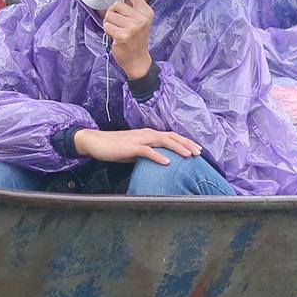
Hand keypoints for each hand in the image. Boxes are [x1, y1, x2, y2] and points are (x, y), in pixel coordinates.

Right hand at [74, 127, 200, 165]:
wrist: (97, 142)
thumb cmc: (115, 147)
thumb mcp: (135, 151)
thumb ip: (147, 154)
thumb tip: (159, 161)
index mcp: (149, 134)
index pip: (171, 136)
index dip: (185, 142)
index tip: (196, 149)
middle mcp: (147, 133)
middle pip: (172, 137)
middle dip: (187, 144)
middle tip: (199, 152)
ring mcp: (140, 139)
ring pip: (163, 141)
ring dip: (178, 148)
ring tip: (189, 156)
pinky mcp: (132, 147)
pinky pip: (148, 151)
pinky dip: (159, 156)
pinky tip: (167, 163)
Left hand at [101, 0, 154, 79]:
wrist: (137, 59)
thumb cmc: (136, 39)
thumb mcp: (140, 21)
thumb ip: (132, 8)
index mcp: (146, 12)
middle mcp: (141, 18)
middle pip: (116, 5)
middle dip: (112, 13)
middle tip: (117, 24)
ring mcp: (133, 27)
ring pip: (109, 15)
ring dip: (108, 23)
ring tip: (116, 31)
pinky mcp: (123, 35)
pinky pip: (107, 26)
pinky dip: (107, 30)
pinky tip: (114, 37)